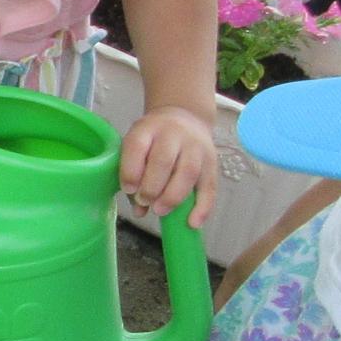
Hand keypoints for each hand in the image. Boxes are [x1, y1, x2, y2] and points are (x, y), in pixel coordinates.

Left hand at [122, 105, 218, 223]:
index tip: (129, 190)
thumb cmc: (153, 140)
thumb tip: (140, 211)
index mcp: (147, 129)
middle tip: (144, 202)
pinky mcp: (212, 161)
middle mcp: (173, 135)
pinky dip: (202, 207)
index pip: (137, 147)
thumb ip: (133, 176)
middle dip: (152, 187)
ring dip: (173, 196)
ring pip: (188, 172)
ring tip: (160, 211)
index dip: (131, 171)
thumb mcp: (138, 147)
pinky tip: (193, 223)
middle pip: (163, 160)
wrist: (184, 117)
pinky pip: (209, 186)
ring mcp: (195, 146)